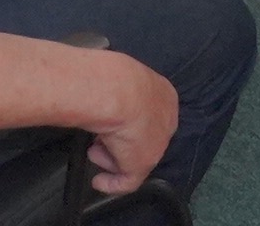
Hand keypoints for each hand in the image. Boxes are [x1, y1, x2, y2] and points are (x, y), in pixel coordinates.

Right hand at [82, 50, 178, 198]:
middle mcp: (166, 120)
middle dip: (121, 141)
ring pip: (133, 156)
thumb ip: (120, 91)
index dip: (129, 122)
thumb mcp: (121, 77)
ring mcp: (157, 144)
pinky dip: (112, 184)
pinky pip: (128, 180)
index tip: (112, 123)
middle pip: (142, 137)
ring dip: (112, 157)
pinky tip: (99, 181)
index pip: (150, 114)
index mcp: (164, 95)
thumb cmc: (114, 77)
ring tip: (93, 151)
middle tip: (99, 140)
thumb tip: (105, 97)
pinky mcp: (143, 164)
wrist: (115, 91)